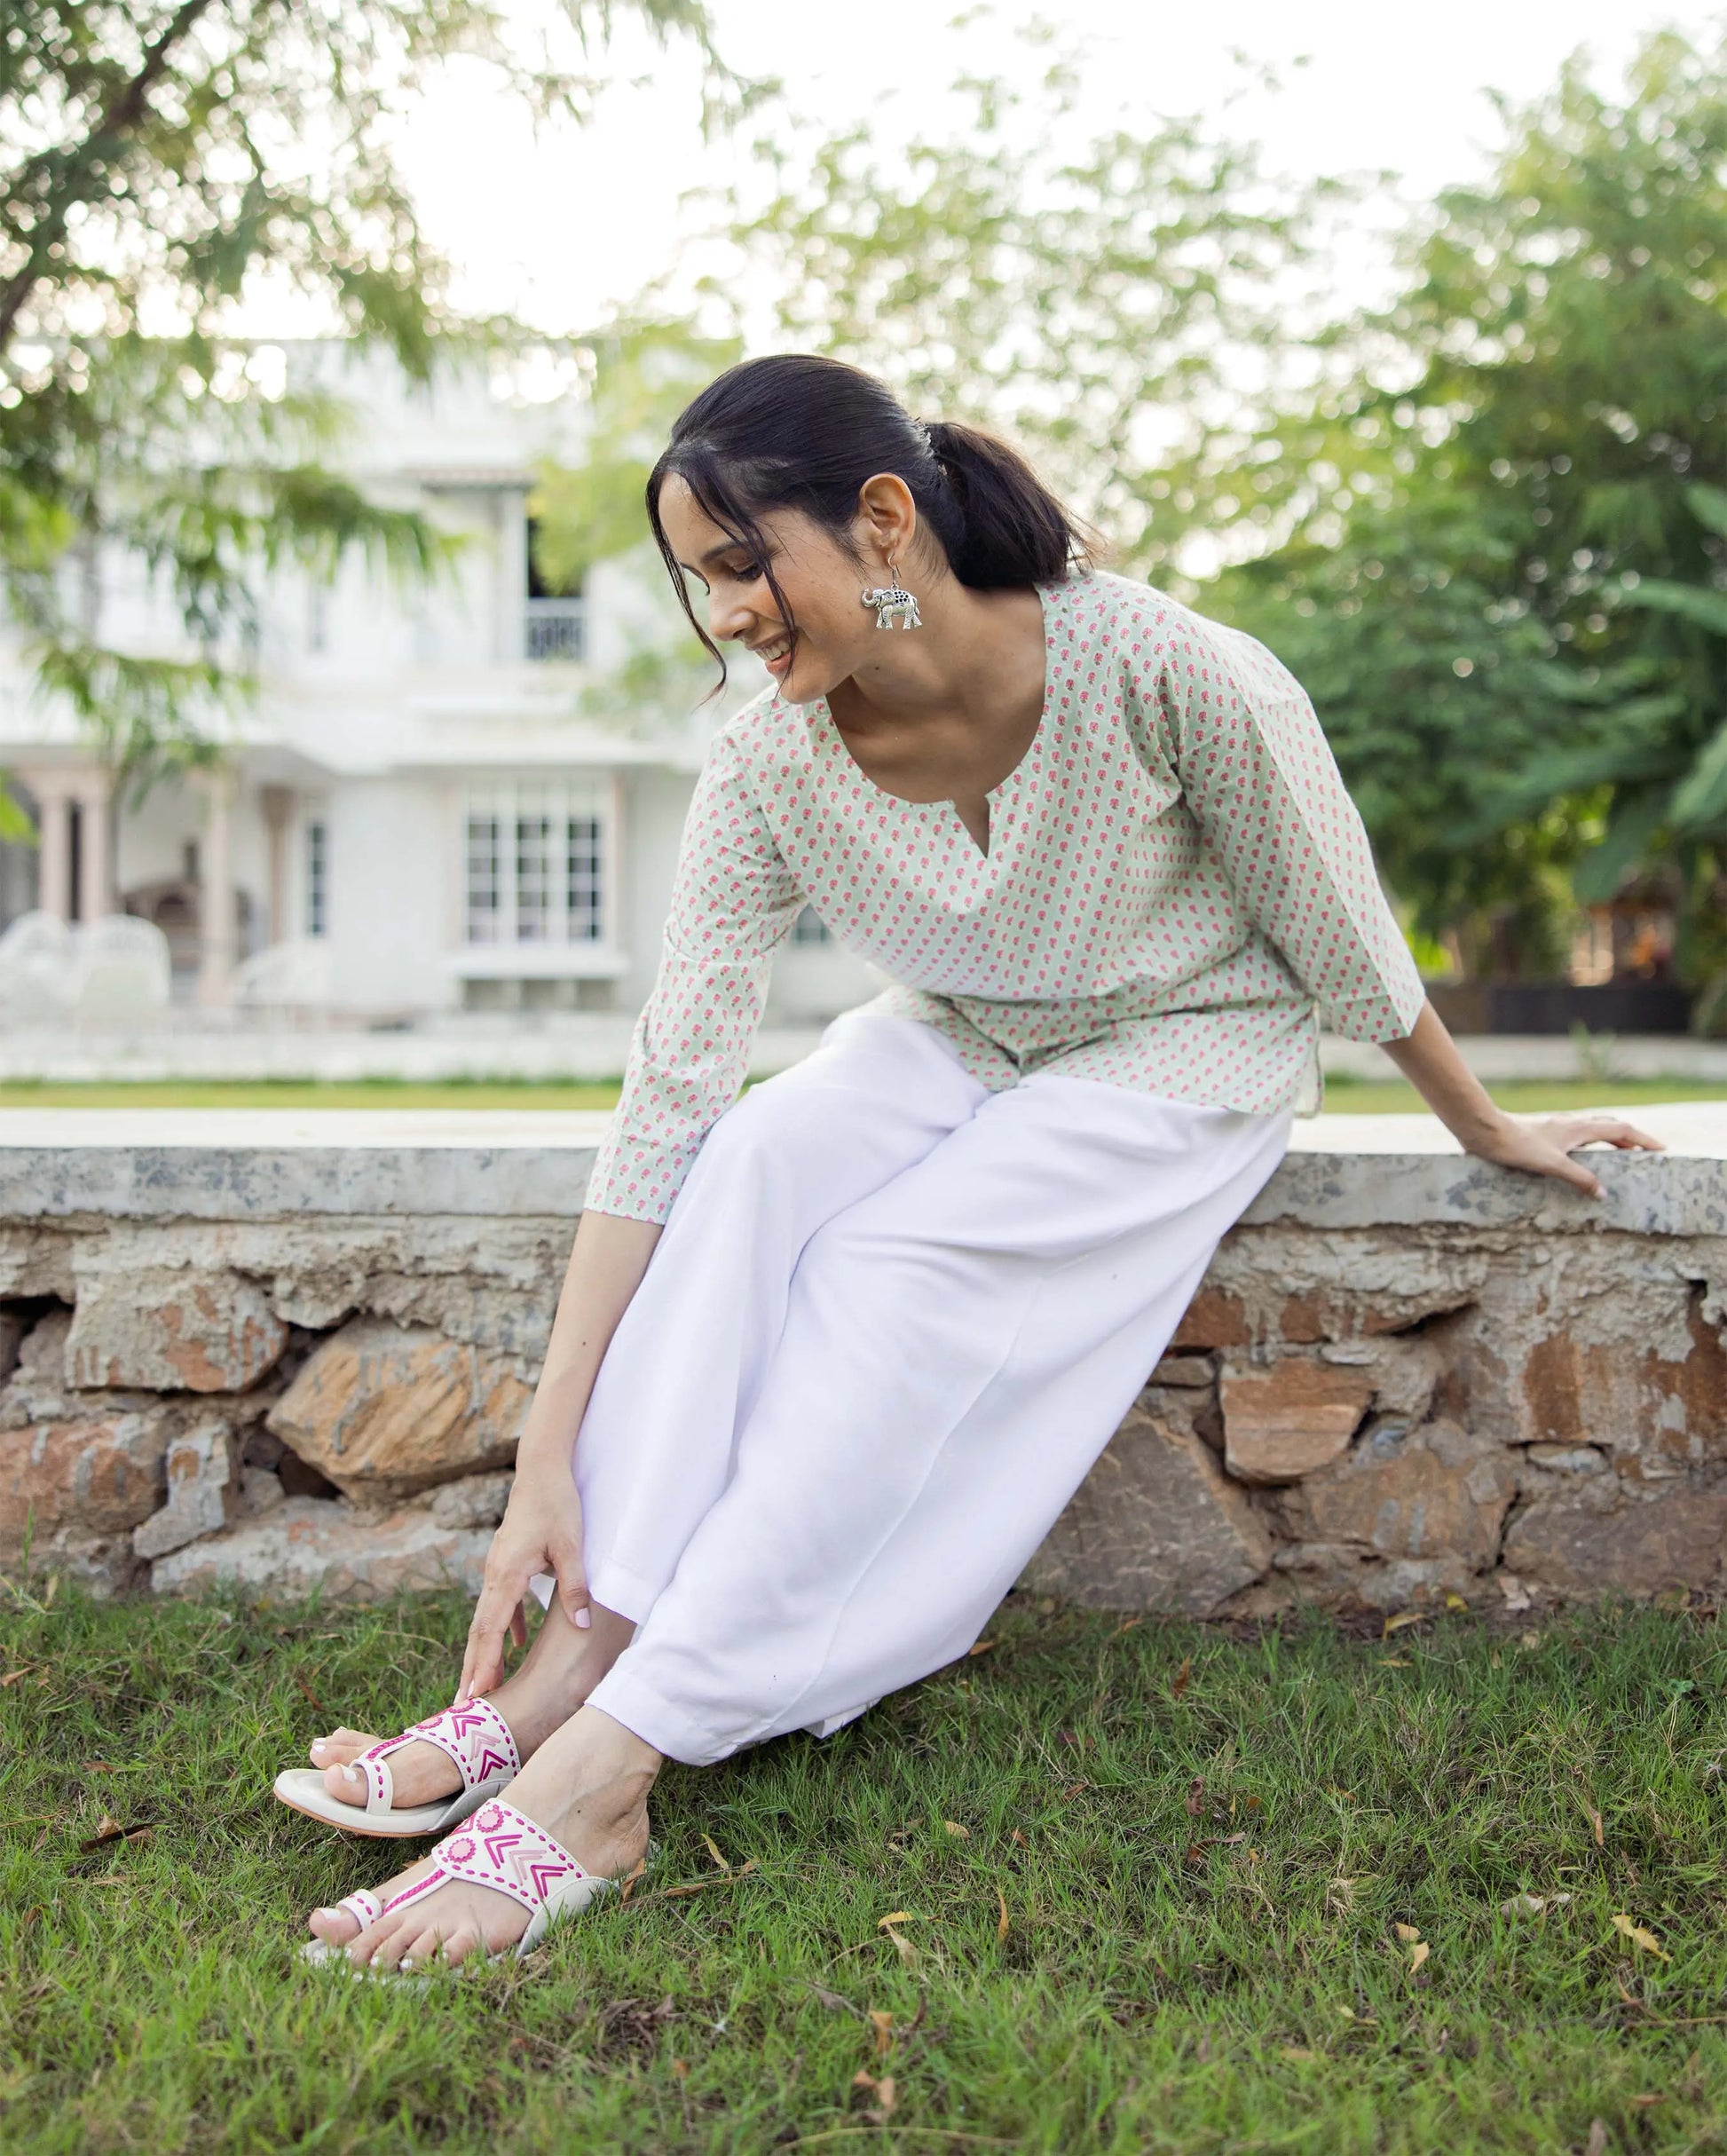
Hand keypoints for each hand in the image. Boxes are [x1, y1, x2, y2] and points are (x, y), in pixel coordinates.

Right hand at [455, 1454, 590, 1703]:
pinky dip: (502, 1629)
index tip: (475, 1693)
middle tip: (461, 1705)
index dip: (483, 1663)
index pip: (490, 1629)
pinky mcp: (507, 1565)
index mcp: (507, 1573)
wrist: (542, 1469)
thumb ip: (575, 1586)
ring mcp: (497, 1570)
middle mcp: (495, 1575)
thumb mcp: (572, 1545)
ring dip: (483, 1653)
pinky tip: (511, 1647)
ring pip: (486, 1620)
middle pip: (479, 1631)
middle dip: (471, 1668)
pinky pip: (500, 1605)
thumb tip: (582, 1625)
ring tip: (480, 1686)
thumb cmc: (557, 1504)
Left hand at [1463, 1109, 1664, 1196]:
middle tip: (1646, 1154)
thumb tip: (1604, 1193)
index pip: (1621, 1131)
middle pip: (1610, 1127)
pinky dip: (1591, 1144)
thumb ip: (1579, 1179)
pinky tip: (1581, 1157)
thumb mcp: (1551, 1165)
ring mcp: (1557, 1127)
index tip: (1661, 1150)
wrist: (1484, 1130)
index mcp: (1579, 1128)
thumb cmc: (1516, 1145)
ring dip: (1611, 1141)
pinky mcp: (1544, 1133)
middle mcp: (1571, 1124)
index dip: (1643, 1140)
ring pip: (1593, 1130)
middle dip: (1631, 1140)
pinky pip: (1578, 1136)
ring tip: (1621, 1157)